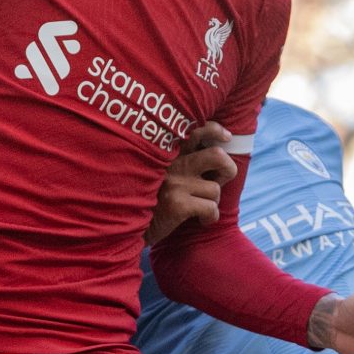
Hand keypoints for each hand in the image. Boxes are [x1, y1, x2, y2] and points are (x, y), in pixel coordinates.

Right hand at [146, 122, 235, 245]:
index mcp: (168, 153)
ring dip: (213, 202)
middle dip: (227, 169)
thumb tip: (218, 155)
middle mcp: (172, 163)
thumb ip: (180, 161)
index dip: (215, 130)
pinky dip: (210, 218)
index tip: (226, 137)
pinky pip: (211, 209)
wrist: (125, 224)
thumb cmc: (149, 199)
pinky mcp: (177, 204)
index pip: (196, 130)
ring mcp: (175, 183)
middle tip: (218, 181)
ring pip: (215, 189)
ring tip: (200, 207)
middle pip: (218, 156)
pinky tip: (199, 220)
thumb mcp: (160, 172)